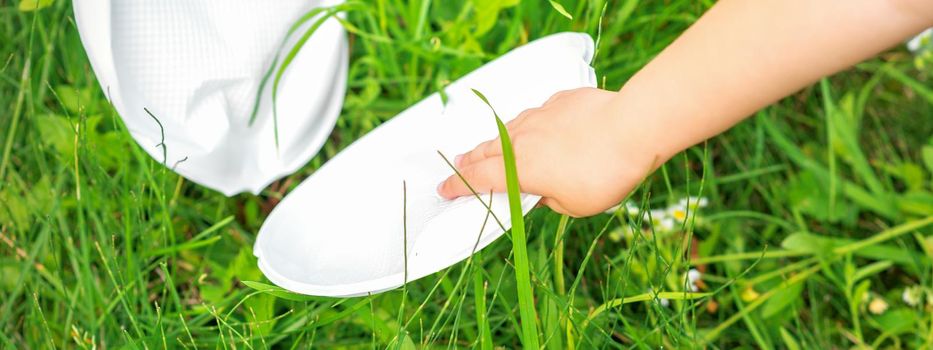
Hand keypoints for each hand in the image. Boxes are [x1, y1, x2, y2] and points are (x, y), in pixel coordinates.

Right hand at [436, 87, 662, 216]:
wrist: (633, 127)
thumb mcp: (575, 206)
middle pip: (485, 151)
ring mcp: (539, 116)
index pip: (477, 179)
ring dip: (496, 142)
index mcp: (519, 170)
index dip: (457, 186)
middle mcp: (521, 140)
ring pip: (508, 130)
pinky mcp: (559, 101)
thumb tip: (544, 190)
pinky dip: (531, 126)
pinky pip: (537, 115)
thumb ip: (551, 199)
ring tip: (492, 149)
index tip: (444, 189)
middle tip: (459, 166)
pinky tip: (540, 130)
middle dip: (468, 161)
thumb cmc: (604, 173)